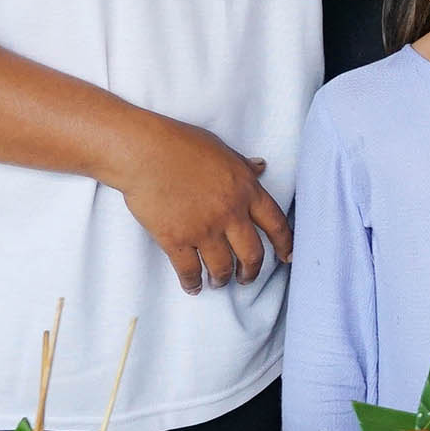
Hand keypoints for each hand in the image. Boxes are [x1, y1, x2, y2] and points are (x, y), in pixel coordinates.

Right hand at [112, 117, 293, 292]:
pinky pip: (189, 270)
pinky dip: (192, 282)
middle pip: (252, 254)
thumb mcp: (221, 150)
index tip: (285, 257)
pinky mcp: (176, 240)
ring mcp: (204, 229)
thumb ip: (242, 165)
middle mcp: (230, 214)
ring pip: (222, 267)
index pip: (276, 224)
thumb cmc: (180, 144)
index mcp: (246, 190)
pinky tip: (193, 286)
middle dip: (251, 271)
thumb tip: (260, 167)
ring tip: (218, 282)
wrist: (144, 152)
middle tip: (246, 277)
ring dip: (222, 279)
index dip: (284, 244)